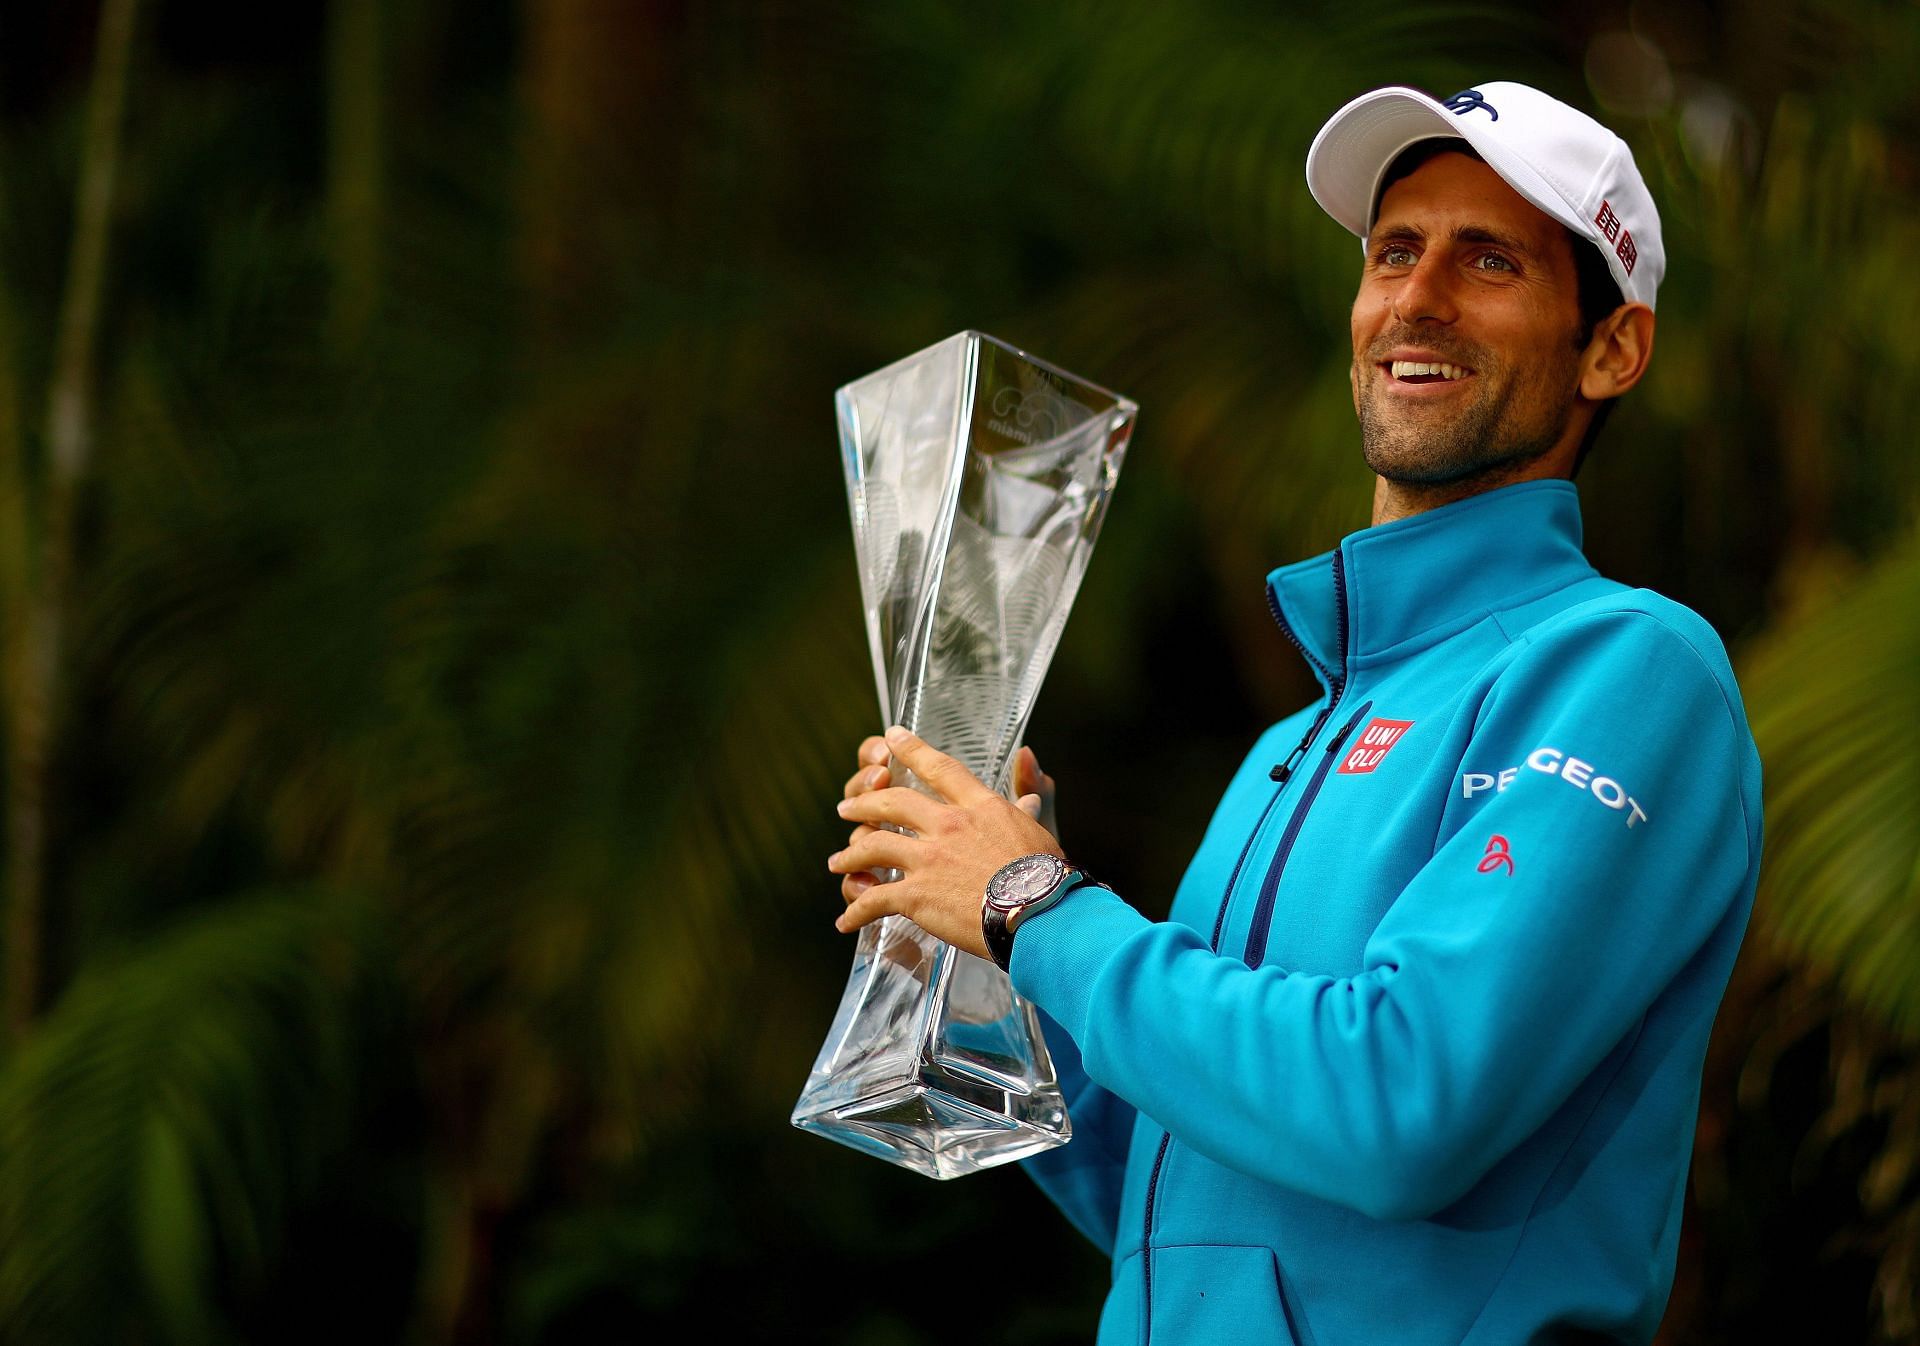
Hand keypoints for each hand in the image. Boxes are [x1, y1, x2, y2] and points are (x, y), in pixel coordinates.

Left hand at [830, 726, 1065, 957]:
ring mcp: (928, 858)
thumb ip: (1027, 791)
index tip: (891, 736)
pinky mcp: (916, 895)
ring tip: (837, 862)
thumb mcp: (1038, 824)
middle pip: (893, 802)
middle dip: (864, 802)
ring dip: (849, 854)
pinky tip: (845, 921)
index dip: (911, 749)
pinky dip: (855, 910)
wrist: (1040, 913)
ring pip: (872, 846)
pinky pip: (873, 899)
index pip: (939, 768)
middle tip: (846, 807)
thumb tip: (1028, 756)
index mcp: (978, 806)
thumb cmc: (1047, 876)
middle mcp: (948, 825)